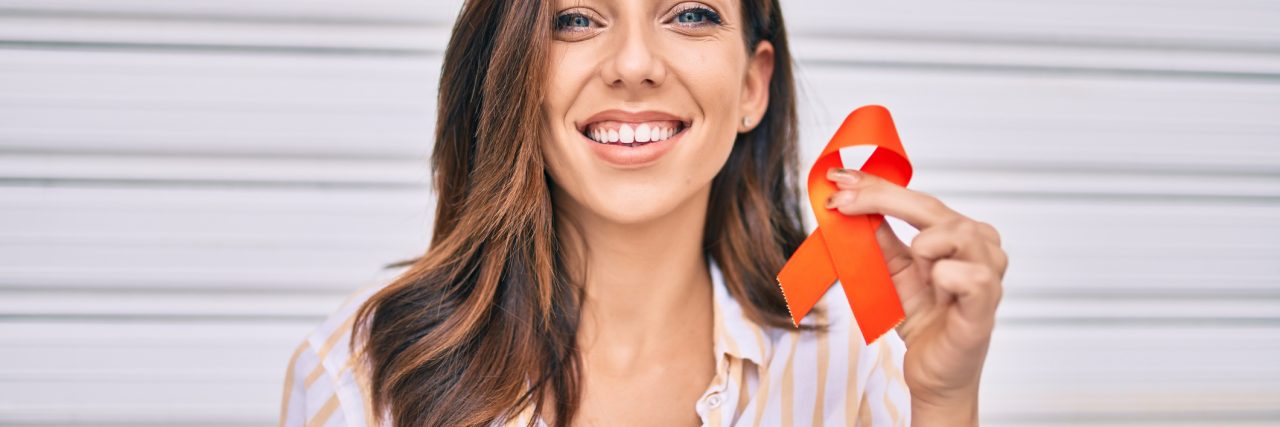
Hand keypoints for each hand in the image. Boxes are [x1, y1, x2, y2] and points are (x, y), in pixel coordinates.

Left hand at [824, 167, 1006, 424]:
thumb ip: (879, 239)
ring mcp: (989, 274)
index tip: (838, 179)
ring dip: (924, 247)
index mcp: (961, 235)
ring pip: (957, 232)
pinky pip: (971, 275)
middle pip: (933, 208)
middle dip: (881, 199)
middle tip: (842, 201)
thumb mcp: (891, 272)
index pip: (918, 200)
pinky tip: (938, 288)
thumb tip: (851, 203)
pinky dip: (946, 276)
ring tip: (918, 273)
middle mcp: (981, 247)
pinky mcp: (986, 305)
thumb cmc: (923, 321)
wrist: (934, 374)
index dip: (878, 187)